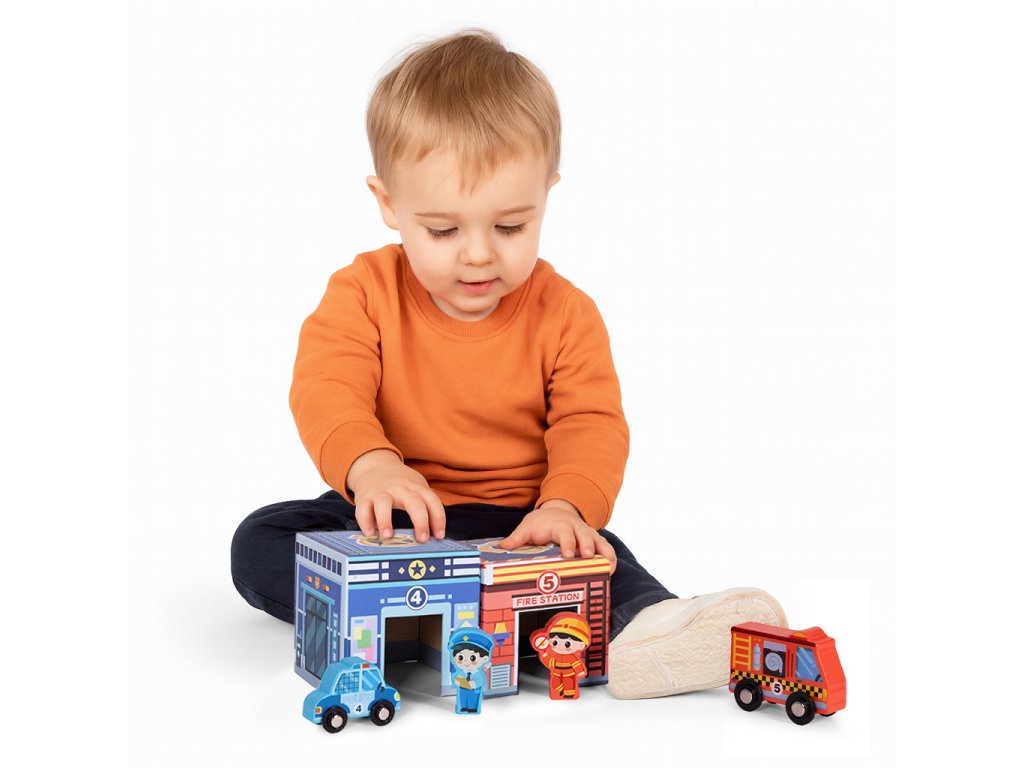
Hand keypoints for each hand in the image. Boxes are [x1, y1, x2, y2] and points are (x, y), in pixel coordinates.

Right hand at [346, 449, 445, 541]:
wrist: (376, 465)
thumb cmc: (400, 483)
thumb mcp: (416, 487)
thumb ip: (424, 506)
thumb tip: (433, 535)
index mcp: (416, 488)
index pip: (432, 502)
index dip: (438, 519)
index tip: (439, 536)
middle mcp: (400, 489)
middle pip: (414, 502)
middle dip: (420, 521)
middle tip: (422, 539)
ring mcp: (381, 492)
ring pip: (383, 503)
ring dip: (385, 520)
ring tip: (388, 536)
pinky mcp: (365, 497)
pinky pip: (362, 509)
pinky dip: (365, 521)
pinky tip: (370, 532)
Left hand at [499, 500, 616, 572]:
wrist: (557, 510)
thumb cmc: (542, 522)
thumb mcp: (527, 526)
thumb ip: (517, 538)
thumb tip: (503, 547)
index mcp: (560, 525)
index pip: (565, 533)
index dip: (568, 543)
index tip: (569, 554)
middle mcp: (577, 529)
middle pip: (585, 536)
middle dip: (588, 546)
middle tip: (588, 557)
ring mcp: (588, 535)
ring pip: (601, 542)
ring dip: (605, 554)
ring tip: (607, 568)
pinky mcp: (595, 541)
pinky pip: (607, 549)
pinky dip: (610, 559)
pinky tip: (609, 571)